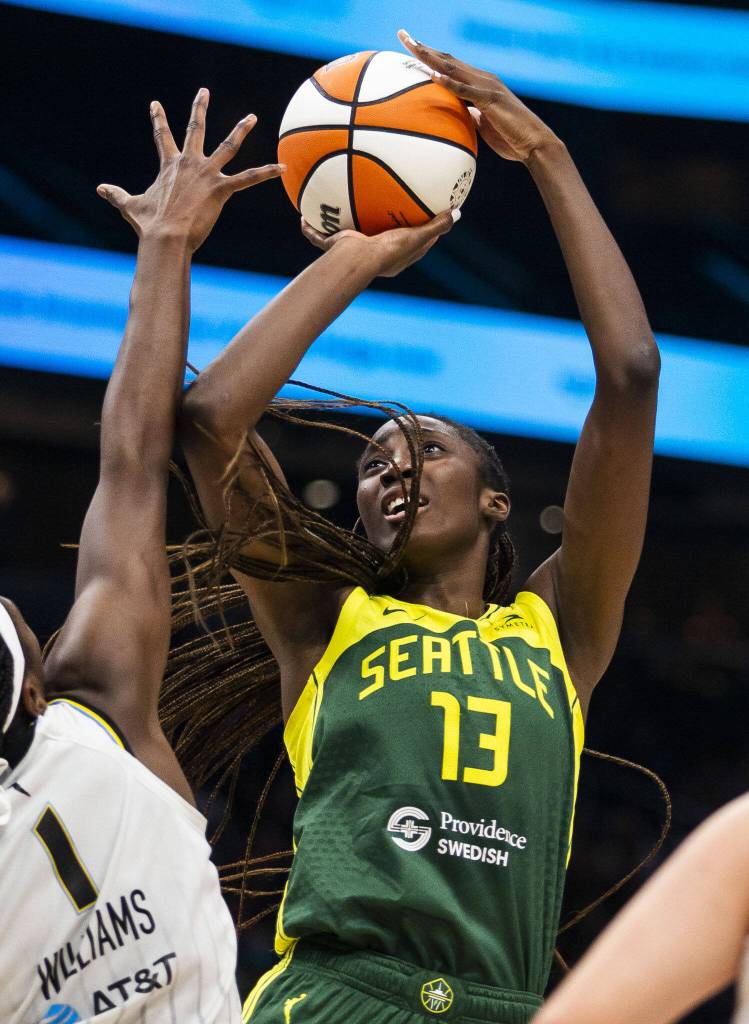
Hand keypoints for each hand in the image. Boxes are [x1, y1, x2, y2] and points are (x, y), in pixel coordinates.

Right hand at [97, 88, 284, 251]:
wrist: (165, 237)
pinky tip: (282, 168)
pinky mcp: (221, 189)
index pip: (162, 136)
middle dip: (199, 108)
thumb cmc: (149, 225)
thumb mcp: (130, 207)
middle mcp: (188, 163)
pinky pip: (249, 178)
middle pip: (195, 128)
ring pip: (228, 146)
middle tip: (204, 91)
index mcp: (169, 166)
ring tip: (252, 118)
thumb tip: (99, 189)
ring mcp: (206, 174)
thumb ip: (116, 195)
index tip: (155, 104)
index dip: (158, 119)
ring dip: (241, 130)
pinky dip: (266, 173)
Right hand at [300, 209, 456, 277]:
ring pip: (343, 240)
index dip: (418, 235)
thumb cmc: (389, 251)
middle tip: (382, 212)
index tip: (422, 220)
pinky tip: (302, 217)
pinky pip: (318, 238)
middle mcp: (373, 256)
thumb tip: (457, 213)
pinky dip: (310, 230)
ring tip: (336, 210)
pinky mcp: (334, 248)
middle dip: (377, 230)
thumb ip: (436, 226)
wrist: (359, 260)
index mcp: (394, 258)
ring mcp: (351, 252)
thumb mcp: (416, 237)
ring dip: (337, 231)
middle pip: (376, 242)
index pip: (410, 246)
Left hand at [397, 29, 557, 163]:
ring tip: (412, 47)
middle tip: (402, 35)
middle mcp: (482, 79)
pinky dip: (450, 83)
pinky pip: (466, 91)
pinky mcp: (491, 101)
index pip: (450, 66)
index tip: (410, 47)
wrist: (534, 144)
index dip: (429, 56)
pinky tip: (434, 76)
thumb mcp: (484, 126)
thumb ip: (471, 116)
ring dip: (431, 57)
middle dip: (423, 47)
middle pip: (447, 60)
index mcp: (479, 84)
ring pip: (454, 68)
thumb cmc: (510, 138)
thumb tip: (459, 116)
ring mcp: (487, 87)